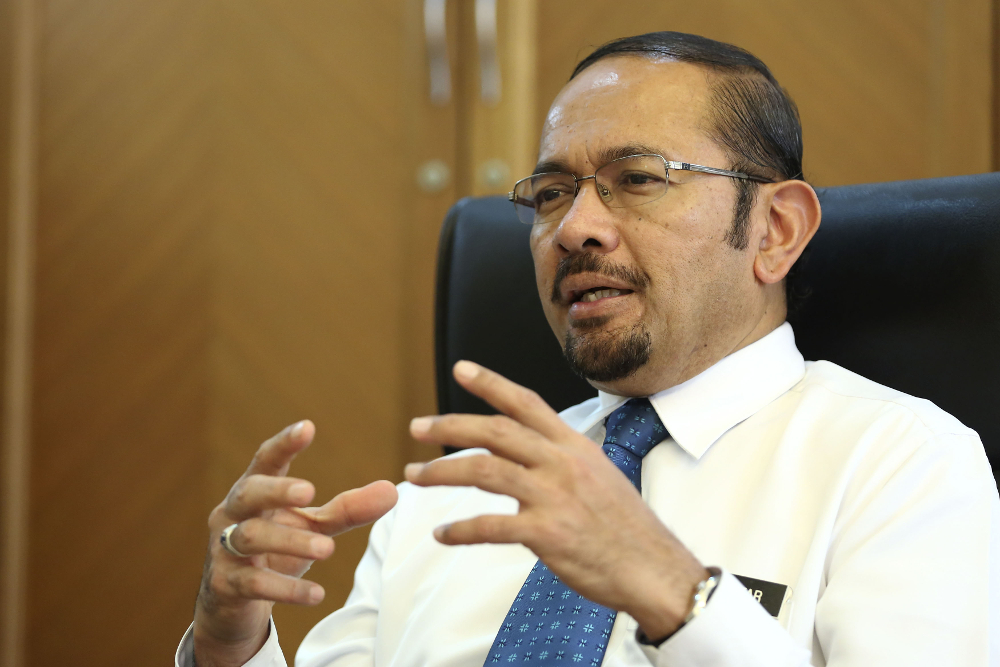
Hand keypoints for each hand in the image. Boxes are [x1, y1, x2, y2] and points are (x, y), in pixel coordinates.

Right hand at [193, 420, 397, 666]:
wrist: (233, 603)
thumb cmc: (274, 549)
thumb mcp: (312, 526)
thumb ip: (348, 509)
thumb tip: (393, 491)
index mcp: (254, 490)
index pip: (265, 461)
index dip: (284, 444)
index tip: (307, 427)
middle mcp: (233, 514)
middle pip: (249, 493)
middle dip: (277, 490)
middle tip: (310, 492)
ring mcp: (224, 548)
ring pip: (251, 537)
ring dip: (291, 542)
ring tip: (328, 550)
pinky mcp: (225, 585)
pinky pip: (253, 584)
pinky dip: (287, 588)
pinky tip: (317, 594)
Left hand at [404, 361, 707, 640]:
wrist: (655, 570)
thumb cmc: (625, 527)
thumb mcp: (598, 476)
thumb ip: (558, 459)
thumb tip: (516, 450)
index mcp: (575, 446)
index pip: (527, 403)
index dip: (491, 383)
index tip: (461, 369)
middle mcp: (563, 464)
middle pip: (496, 431)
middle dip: (449, 425)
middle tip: (416, 426)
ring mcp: (555, 497)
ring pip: (485, 471)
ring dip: (442, 472)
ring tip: (414, 478)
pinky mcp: (548, 534)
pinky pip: (490, 526)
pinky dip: (460, 530)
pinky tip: (442, 534)